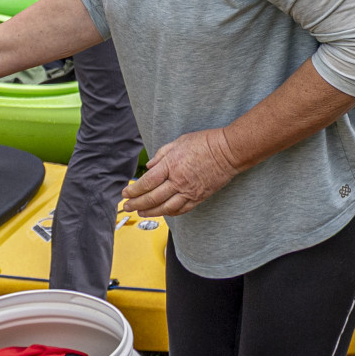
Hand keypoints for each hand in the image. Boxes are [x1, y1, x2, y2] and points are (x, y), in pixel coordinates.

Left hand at [122, 128, 241, 217]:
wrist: (228, 151)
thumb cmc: (205, 143)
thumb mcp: (179, 141)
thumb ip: (161, 154)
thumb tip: (149, 166)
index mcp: (171, 165)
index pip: (147, 182)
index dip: (134, 190)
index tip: (126, 193)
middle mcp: (178, 181)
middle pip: (152, 197)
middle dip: (136, 204)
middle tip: (127, 206)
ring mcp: (189, 191)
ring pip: (165, 208)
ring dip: (150, 212)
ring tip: (140, 213)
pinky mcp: (198, 197)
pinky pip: (180, 210)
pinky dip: (169, 213)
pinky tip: (162, 213)